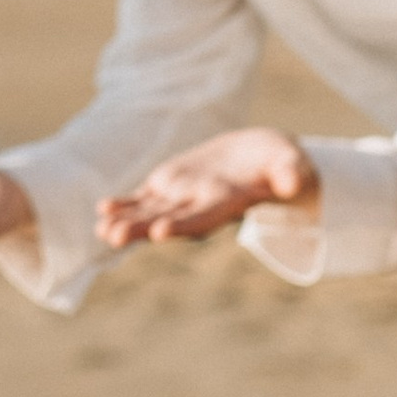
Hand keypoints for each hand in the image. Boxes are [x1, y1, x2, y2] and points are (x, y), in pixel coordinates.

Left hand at [95, 127, 319, 246]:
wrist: (263, 160)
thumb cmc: (283, 164)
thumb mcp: (291, 165)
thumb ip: (291, 174)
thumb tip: (295, 182)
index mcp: (228, 204)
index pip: (203, 218)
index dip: (182, 224)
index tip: (159, 232)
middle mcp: (200, 206)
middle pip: (167, 220)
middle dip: (141, 228)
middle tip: (114, 236)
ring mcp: (183, 197)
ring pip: (150, 212)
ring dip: (126, 221)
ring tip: (102, 230)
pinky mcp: (172, 186)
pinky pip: (145, 198)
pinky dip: (125, 204)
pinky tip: (103, 209)